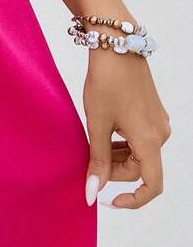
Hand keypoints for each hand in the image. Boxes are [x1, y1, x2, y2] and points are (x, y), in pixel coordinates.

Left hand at [82, 47, 170, 208]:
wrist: (116, 46)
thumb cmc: (106, 83)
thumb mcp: (96, 124)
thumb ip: (96, 160)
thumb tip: (92, 193)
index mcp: (149, 140)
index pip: (152, 185)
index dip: (133, 200)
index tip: (109, 200)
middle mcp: (160, 134)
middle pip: (139, 169)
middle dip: (113, 171)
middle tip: (86, 158)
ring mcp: (158, 123)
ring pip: (138, 154)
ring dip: (116, 157)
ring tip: (92, 142)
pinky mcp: (152, 113)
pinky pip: (139, 140)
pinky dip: (121, 144)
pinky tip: (103, 132)